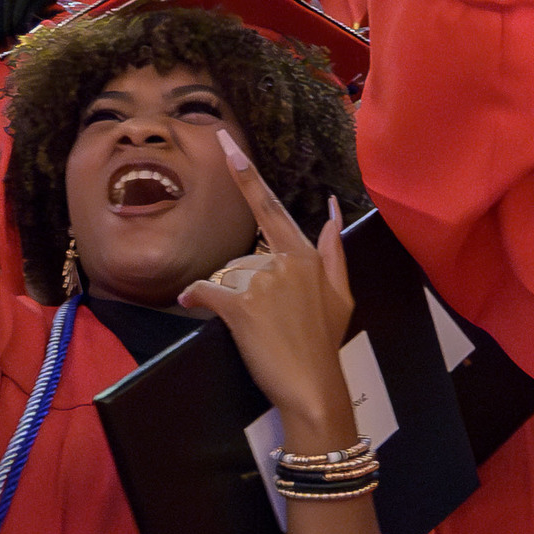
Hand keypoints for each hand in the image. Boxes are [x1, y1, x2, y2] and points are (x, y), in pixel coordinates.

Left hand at [181, 132, 355, 448]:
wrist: (314, 390)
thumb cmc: (324, 343)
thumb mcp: (341, 295)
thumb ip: (333, 249)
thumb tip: (334, 207)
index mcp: (304, 256)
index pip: (270, 207)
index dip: (246, 175)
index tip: (225, 144)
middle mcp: (283, 262)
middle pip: (243, 258)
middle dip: (245, 288)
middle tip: (271, 326)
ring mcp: (262, 283)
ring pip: (227, 277)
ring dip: (233, 301)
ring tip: (262, 332)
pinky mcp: (240, 306)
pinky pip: (206, 292)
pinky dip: (195, 297)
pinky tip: (192, 303)